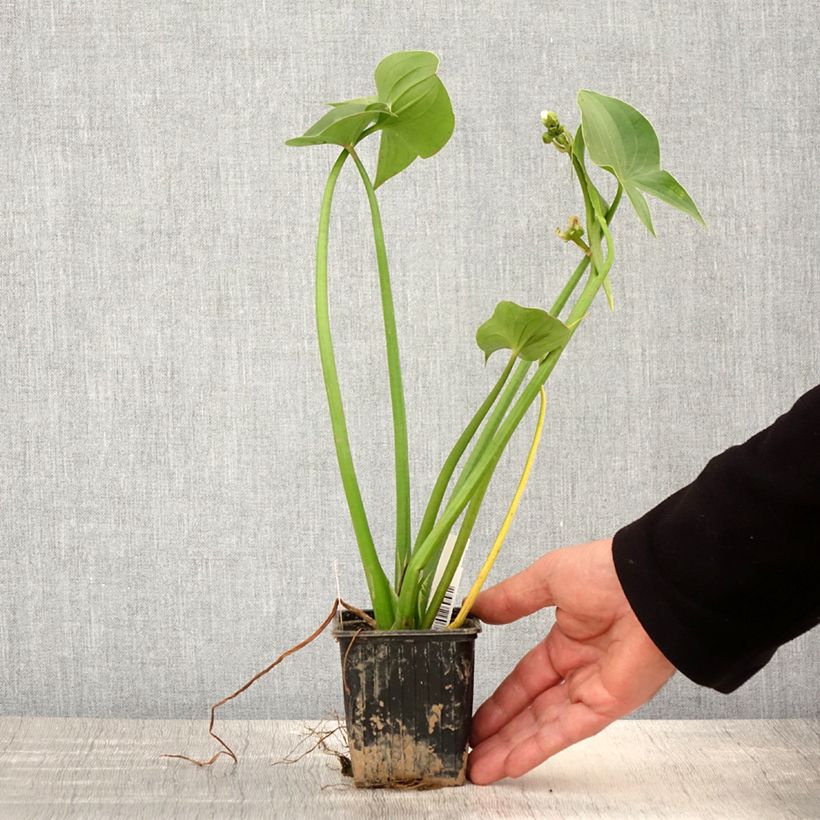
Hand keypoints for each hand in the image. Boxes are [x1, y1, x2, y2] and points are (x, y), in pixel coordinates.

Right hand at [468, 538, 674, 783]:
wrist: (652, 584)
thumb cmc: (606, 572)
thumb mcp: (547, 578)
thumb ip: (511, 598)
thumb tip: (476, 607)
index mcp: (567, 640)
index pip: (525, 678)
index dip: (500, 700)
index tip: (474, 714)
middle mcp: (580, 669)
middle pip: (531, 710)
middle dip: (500, 732)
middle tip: (468, 750)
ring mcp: (594, 690)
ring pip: (544, 726)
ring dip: (511, 748)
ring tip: (478, 768)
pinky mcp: (607, 704)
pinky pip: (567, 731)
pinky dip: (538, 747)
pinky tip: (510, 762)